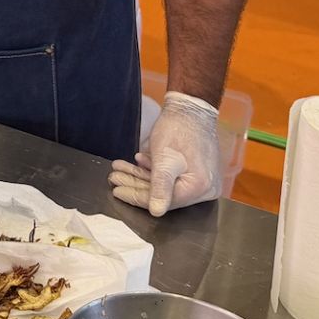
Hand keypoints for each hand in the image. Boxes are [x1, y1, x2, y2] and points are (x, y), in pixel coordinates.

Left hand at [107, 92, 220, 216]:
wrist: (191, 107)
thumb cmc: (179, 129)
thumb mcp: (165, 159)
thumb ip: (160, 187)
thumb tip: (156, 211)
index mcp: (199, 188)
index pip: (163, 201)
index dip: (137, 197)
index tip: (117, 192)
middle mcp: (204, 189)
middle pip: (162, 194)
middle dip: (135, 184)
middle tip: (114, 178)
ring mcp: (200, 180)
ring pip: (163, 184)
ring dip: (139, 176)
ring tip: (119, 169)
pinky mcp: (194, 172)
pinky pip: (170, 176)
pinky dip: (151, 170)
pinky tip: (135, 163)